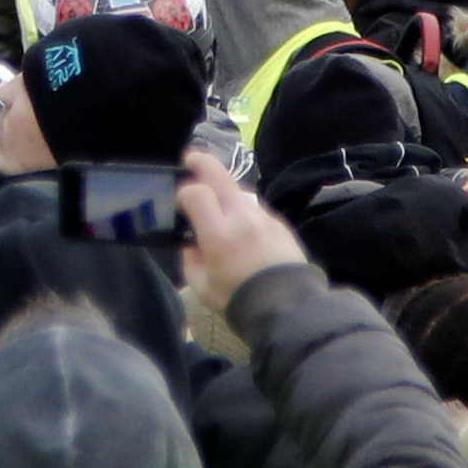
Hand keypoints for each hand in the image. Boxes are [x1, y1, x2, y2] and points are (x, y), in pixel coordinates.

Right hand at [178, 145, 300, 294]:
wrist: (288, 308)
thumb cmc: (239, 300)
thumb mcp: (202, 287)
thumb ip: (190, 260)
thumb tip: (191, 244)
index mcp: (218, 235)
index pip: (195, 193)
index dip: (183, 193)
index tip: (180, 203)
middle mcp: (241, 218)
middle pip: (219, 176)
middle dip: (201, 163)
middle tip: (191, 159)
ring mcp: (264, 218)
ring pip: (240, 192)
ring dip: (226, 194)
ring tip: (221, 210)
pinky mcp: (280, 224)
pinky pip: (256, 209)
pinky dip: (245, 213)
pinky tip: (245, 231)